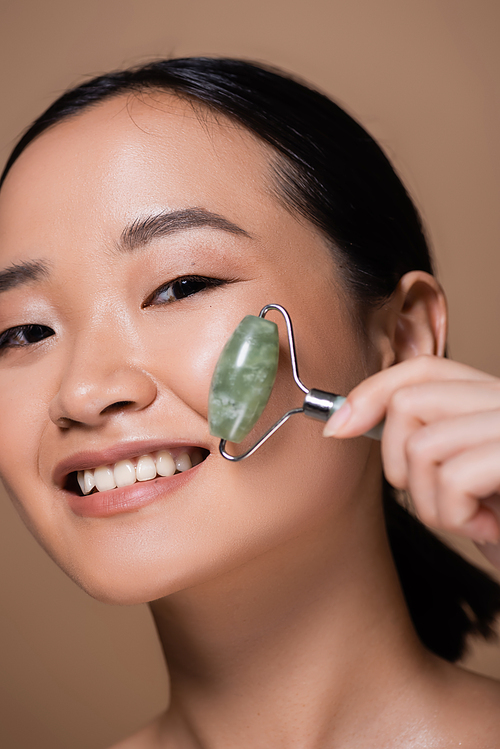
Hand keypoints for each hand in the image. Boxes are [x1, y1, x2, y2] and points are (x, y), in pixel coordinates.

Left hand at [324, 355, 499, 567]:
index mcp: (492, 399)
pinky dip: (455, 516)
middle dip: (397, 462)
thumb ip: (427, 441)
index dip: (371, 392)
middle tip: (433, 499)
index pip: (423, 369)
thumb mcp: (463, 480)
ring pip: (423, 445)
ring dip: (430, 502)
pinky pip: (454, 476)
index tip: (338, 428)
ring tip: (468, 520)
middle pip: (410, 401)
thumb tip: (348, 420)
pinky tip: (488, 528)